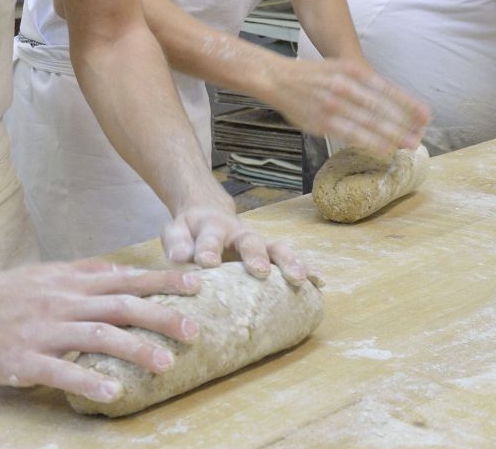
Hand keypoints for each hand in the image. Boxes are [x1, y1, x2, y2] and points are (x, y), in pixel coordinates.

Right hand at [0, 259, 201, 404]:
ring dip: (136, 349)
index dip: (163, 280)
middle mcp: (64, 301)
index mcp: (71, 282)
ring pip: (98, 336)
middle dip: (161, 316)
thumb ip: (82, 275)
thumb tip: (119, 273)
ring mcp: (44, 329)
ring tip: (166, 365)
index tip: (198, 284)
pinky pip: (61, 370)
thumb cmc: (2, 293)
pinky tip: (113, 393)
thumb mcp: (47, 274)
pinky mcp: (24, 357)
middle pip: (121, 306)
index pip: (126, 278)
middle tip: (195, 330)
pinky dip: (89, 381)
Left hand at [161, 203, 309, 284]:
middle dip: (256, 255)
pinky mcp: (271, 255)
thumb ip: (176, 242)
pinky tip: (320, 283)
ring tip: (301, 278)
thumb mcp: (176, 230)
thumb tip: (179, 258)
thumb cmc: (190, 230)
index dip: (208, 249)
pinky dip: (307, 270)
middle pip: (250, 240)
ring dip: (289, 262)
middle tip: (261, 270)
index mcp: (212, 227)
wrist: (209, 212)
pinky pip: (292, 260)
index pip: (209, 238)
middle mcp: (239, 232)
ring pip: (277, 248)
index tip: (207, 263)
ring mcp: (259, 243)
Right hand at [264, 56, 429, 154]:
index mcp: (352, 70)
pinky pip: (351, 133)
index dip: (407, 103)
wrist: (277, 78)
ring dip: (392, 135)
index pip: (386, 89)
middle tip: (421, 134)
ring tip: (409, 145)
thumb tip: (390, 102)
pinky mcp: (322, 121)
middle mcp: (345, 86)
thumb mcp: (340, 68)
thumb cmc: (313, 75)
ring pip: (368, 122)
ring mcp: (333, 104)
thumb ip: (363, 83)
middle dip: (404, 123)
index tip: (425, 115)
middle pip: (381, 107)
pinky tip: (384, 148)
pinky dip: (370, 142)